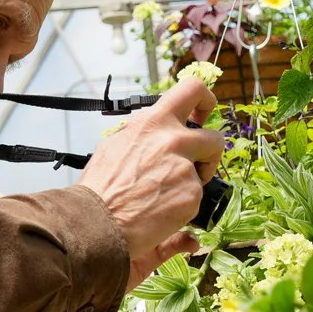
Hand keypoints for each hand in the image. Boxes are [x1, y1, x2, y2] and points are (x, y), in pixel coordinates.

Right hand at [78, 79, 222, 287]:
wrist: (96, 221)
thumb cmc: (99, 187)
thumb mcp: (115, 146)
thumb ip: (141, 136)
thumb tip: (151, 138)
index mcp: (152, 122)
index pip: (190, 90)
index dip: (205, 101)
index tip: (202, 116)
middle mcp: (172, 139)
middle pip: (215, 137)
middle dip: (212, 152)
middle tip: (201, 164)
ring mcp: (184, 167)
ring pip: (204, 174)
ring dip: (193, 183)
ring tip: (167, 197)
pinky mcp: (191, 193)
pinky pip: (196, 198)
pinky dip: (184, 206)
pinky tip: (161, 212)